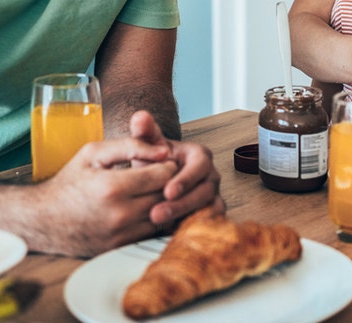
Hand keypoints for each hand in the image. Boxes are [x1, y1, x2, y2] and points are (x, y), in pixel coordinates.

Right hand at [28, 135, 179, 255]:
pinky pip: (151, 233)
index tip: (159, 162)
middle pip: (167, 196)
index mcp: (112, 186)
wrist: (41, 220)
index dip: (167, 165)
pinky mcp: (119, 248)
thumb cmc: (69, 181)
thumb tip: (163, 150)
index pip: (165, 174)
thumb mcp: (93, 153)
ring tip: (149, 191)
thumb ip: (131, 145)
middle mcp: (119, 214)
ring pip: (163, 216)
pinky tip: (140, 208)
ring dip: (163, 203)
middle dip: (168, 183)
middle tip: (158, 176)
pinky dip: (151, 221)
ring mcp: (119, 235)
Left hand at [127, 111, 223, 228]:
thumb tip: (140, 116)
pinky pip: (208, 222)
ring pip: (209, 208)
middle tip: (157, 213)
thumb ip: (144, 132)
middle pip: (205, 190)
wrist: (154, 182)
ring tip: (159, 224)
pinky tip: (170, 234)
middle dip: (182, 203)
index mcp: (200, 156)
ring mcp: (212, 196)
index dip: (186, 179)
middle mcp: (210, 176)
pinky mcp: (209, 213)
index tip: (167, 190)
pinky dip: (192, 228)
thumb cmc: (153, 163)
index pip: (201, 166)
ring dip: (184, 217)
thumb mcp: (148, 147)